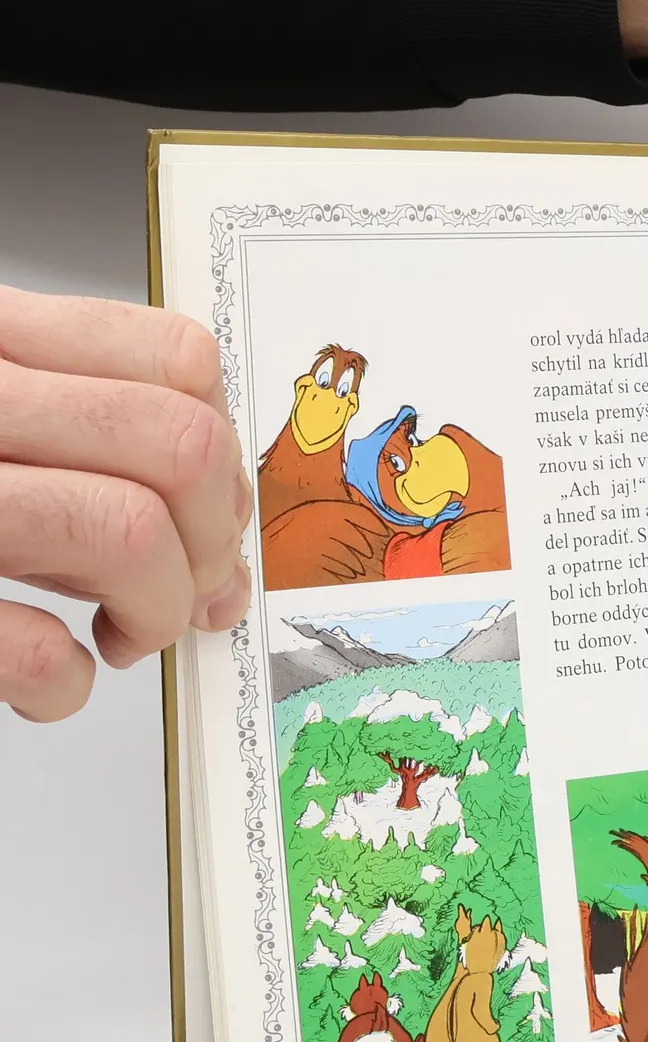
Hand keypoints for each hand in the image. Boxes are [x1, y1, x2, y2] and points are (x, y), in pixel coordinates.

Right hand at [0, 286, 250, 721]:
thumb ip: (89, 446)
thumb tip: (222, 563)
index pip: (180, 360)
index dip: (225, 456)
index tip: (209, 516)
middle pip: (181, 445)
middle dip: (209, 543)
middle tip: (179, 592)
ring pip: (126, 529)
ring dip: (154, 609)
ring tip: (120, 633)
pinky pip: (29, 646)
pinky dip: (60, 681)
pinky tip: (49, 677)